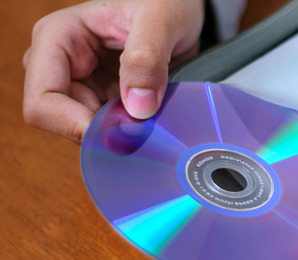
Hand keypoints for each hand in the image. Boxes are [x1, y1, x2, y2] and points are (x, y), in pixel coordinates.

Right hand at [23, 0, 204, 142]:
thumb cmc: (165, 2)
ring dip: (118, 133)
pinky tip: (150, 121)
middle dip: (102, 131)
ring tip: (151, 118)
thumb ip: (147, 58)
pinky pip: (108, 129)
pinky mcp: (102, 97)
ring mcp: (81, 83)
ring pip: (86, 130)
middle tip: (143, 128)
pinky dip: (128, 132)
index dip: (75, 125)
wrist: (180, 8)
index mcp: (57, 38)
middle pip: (63, 122)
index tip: (119, 132)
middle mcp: (61, 64)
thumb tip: (137, 107)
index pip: (42, 100)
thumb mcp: (161, 19)